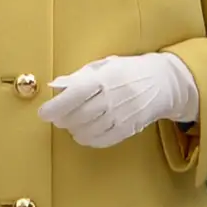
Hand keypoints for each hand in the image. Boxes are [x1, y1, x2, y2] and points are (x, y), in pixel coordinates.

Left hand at [38, 52, 198, 147]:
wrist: (163, 82)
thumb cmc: (128, 71)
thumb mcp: (104, 66)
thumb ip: (79, 76)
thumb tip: (55, 86)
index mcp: (105, 77)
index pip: (75, 93)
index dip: (56, 106)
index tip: (44, 113)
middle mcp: (113, 97)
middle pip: (79, 115)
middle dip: (63, 120)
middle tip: (58, 118)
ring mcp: (122, 114)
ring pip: (89, 130)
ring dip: (74, 130)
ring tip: (72, 125)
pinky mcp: (129, 128)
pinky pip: (103, 140)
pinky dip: (89, 139)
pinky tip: (85, 134)